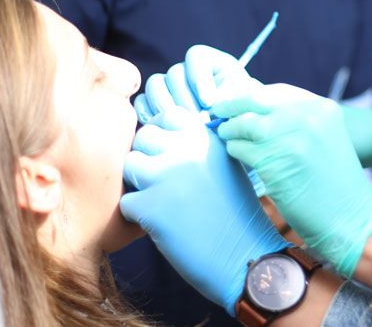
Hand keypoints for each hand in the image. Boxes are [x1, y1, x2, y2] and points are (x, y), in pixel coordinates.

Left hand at [121, 108, 289, 313]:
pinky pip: (126, 201)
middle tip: (163, 183)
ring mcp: (167, 175)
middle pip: (144, 137)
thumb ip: (196, 147)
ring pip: (129, 165)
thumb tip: (158, 137)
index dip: (162, 134)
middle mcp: (187, 149)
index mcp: (207, 137)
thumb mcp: (225, 166)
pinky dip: (138, 216)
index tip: (167, 154)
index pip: (168, 115)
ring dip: (139, 184)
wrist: (244, 255)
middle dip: (148, 158)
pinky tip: (163, 225)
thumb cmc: (235, 213)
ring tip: (161, 201)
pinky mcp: (151, 206)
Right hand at [133, 45, 262, 123]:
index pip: (196, 56)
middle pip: (174, 73)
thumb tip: (212, 105)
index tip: (210, 103)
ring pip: (155, 84)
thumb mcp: (243, 104)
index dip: (199, 78)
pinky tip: (160, 127)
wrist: (232, 138)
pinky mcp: (155, 103)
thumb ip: (231, 98)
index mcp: (212, 63)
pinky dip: (147, 112)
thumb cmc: (242, 118)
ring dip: (165, 106)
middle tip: (197, 122)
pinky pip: (142, 101)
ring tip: (181, 126)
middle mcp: (187, 70)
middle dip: (185, 100)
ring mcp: (169, 86)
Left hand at [212, 84, 371, 276]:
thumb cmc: (334, 183)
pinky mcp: (273, 161)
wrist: (349, 218)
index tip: (236, 103)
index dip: (251, 96)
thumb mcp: (325, 137)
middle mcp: (307, 116)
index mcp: (323, 108)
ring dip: (231, 130)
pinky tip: (239, 157)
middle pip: (255, 100)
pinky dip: (235, 152)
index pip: (276, 92)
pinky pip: (241, 149)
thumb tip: (255, 110)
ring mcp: (290, 138)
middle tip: (219, 113)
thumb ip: (297, 120)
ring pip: (244, 123)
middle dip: (232, 106)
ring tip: (228, 137)